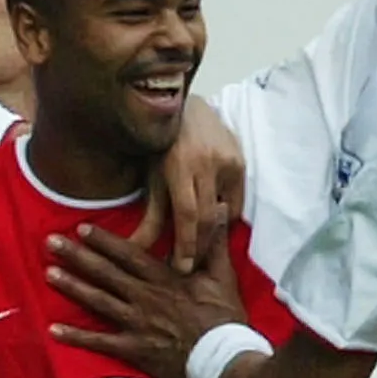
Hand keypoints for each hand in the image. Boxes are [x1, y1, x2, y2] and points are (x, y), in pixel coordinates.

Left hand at [43, 206, 245, 377]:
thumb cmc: (225, 318)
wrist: (225, 358)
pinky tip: (54, 330)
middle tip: (50, 242)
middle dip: (77, 256)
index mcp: (164, 278)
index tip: (81, 229)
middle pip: (105, 273)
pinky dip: (76, 336)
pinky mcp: (134, 349)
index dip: (103, 241)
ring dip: (72, 287)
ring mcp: (137, 323)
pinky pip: (100, 342)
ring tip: (48, 274)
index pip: (128, 254)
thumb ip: (213, 241)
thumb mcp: (221, 275)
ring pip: (98, 301)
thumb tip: (215, 207)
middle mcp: (145, 297)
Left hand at [161, 97, 242, 271]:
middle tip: (188, 267)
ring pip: (224, 212)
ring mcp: (229, 161)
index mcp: (180, 165)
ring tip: (197, 250)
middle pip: (208, 217)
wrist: (189, 110)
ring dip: (211, 235)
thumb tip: (135, 250)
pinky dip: (223, 217)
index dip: (186, 244)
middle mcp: (208, 162)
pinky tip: (212, 224)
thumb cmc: (162, 146)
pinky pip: (236, 202)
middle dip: (199, 247)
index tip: (182, 267)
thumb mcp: (152, 178)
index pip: (187, 213)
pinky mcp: (242, 163)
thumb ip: (149, 216)